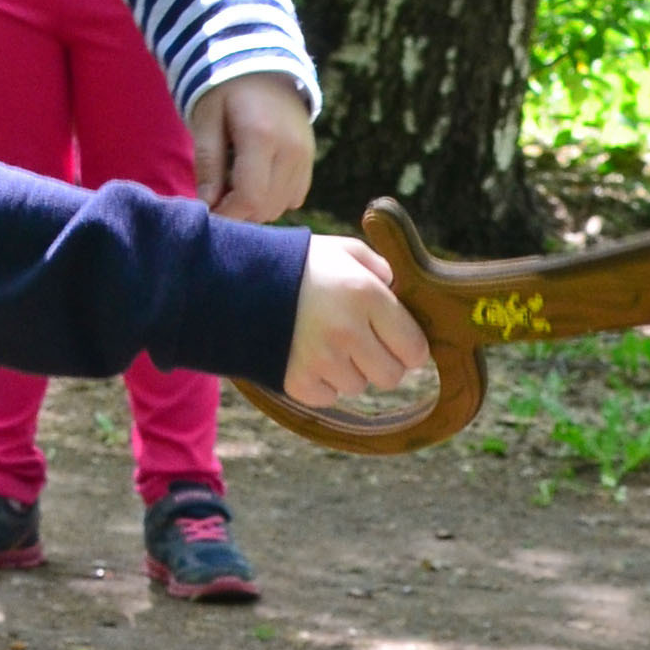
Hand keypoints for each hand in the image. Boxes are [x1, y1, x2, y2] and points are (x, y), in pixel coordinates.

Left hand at [190, 72, 315, 221]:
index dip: (228, 214)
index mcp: (261, 137)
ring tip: (235, 186)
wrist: (262, 64)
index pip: (249, 198)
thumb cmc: (225, 90)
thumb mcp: (206, 120)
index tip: (209, 212)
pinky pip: (295, 196)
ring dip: (256, 206)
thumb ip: (208, 163)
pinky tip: (256, 180)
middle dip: (239, 212)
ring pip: (282, 206)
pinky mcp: (311, 158)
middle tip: (218, 197)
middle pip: (267, 207)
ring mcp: (306, 155)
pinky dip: (274, 198)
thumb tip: (208, 205)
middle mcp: (291, 150)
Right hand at [283, 233, 429, 411]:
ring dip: (349, 371)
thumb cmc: (298, 264)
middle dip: (382, 362)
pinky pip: (328, 397)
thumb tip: (402, 292)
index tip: (396, 339)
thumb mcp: (343, 251)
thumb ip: (380, 269)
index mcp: (366, 295)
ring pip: (358, 387)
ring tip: (327, 344)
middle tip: (363, 344)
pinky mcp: (296, 381)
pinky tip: (308, 357)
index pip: (415, 348)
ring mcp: (321, 359)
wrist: (234, 280)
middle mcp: (347, 330)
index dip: (409, 346)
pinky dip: (322, 383)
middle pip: (391, 376)